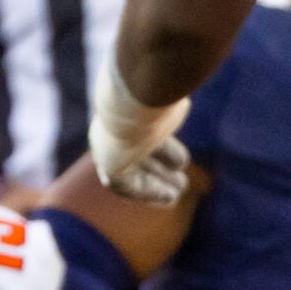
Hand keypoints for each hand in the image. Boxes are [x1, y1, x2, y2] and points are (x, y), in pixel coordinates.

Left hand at [92, 60, 190, 205]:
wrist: (131, 99)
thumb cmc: (153, 91)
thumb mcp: (166, 94)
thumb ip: (171, 100)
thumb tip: (181, 102)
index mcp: (122, 113)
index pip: (140, 136)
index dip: (163, 151)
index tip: (180, 163)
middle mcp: (112, 133)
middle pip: (136, 157)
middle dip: (158, 170)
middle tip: (182, 182)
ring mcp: (108, 151)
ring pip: (133, 174)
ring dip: (155, 184)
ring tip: (177, 194)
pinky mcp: (110, 167)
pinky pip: (129, 186)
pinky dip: (149, 192)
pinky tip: (169, 199)